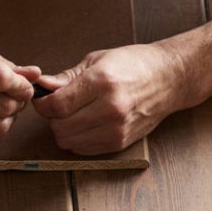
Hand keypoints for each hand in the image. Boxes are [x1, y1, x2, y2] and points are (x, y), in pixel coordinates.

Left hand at [33, 42, 187, 153]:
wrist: (168, 79)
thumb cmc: (134, 64)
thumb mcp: (97, 60)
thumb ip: (67, 77)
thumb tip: (42, 86)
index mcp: (102, 83)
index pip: (57, 105)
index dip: (43, 103)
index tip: (44, 98)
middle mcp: (110, 109)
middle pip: (60, 127)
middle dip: (52, 117)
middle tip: (59, 105)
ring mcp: (116, 130)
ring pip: (69, 142)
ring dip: (64, 130)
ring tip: (73, 114)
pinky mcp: (120, 143)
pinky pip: (83, 149)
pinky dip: (77, 139)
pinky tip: (85, 124)